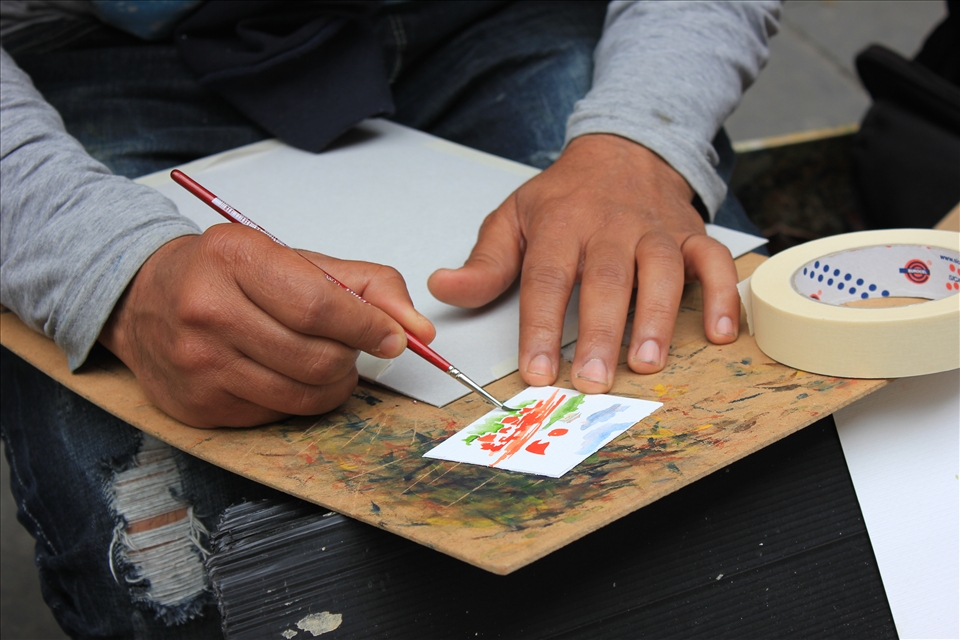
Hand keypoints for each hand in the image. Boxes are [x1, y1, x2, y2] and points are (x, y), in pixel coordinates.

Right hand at [99, 224, 434, 427]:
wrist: (141, 297)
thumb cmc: (227, 275)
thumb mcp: (294, 260)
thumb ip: (366, 286)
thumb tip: (419, 330)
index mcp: (235, 258)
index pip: (320, 307)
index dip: (369, 328)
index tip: (395, 337)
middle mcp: (208, 310)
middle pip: (316, 358)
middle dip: (350, 357)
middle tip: (349, 346)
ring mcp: (198, 363)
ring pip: (302, 395)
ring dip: (331, 383)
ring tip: (323, 360)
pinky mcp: (197, 405)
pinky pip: (275, 414)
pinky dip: (296, 399)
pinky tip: (281, 373)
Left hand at [428, 133, 738, 392]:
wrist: (622, 149)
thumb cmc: (564, 196)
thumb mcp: (514, 217)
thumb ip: (485, 262)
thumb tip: (443, 288)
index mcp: (561, 225)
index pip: (548, 279)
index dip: (541, 327)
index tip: (537, 371)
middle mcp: (611, 227)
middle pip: (607, 281)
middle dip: (600, 333)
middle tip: (593, 380)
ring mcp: (655, 230)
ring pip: (662, 272)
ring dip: (658, 319)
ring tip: (647, 362)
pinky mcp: (692, 234)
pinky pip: (715, 262)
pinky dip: (724, 295)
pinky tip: (723, 333)